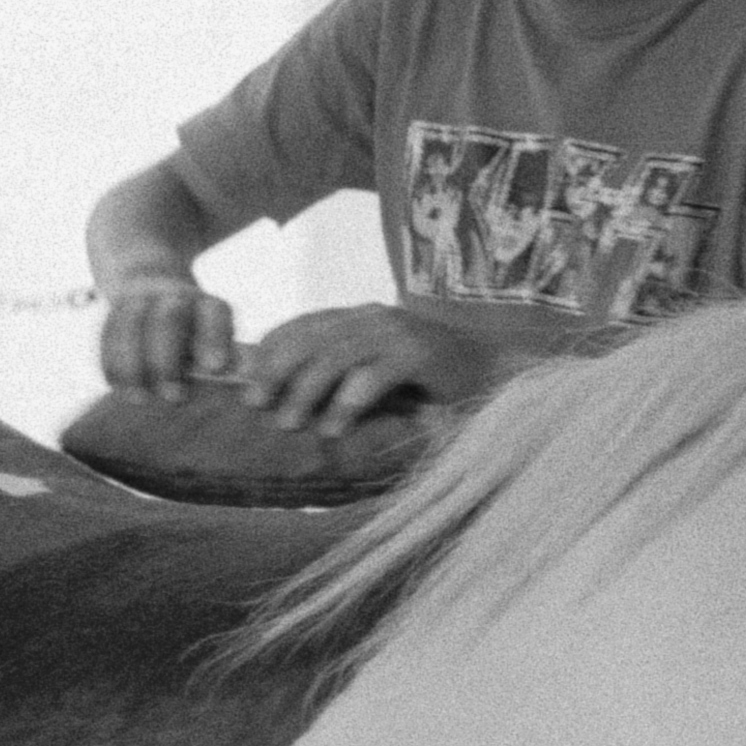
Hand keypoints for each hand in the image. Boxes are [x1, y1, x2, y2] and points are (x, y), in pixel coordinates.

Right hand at [99, 273, 233, 398]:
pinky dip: (111, 361)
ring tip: (138, 398)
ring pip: (131, 323)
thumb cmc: (196, 338)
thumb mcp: (216, 345)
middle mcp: (175, 296)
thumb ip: (223, 364)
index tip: (215, 368)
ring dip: (133, 364)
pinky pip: (108, 332)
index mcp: (209, 306)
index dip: (215, 339)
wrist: (153, 290)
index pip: (215, 315)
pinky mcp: (115, 309)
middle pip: (169, 318)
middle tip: (174, 397)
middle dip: (167, 360)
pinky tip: (116, 386)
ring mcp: (142, 299)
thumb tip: (238, 389)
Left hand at [235, 302, 485, 432]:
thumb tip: (292, 401)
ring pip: (335, 356)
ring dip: (306, 391)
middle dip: (277, 371)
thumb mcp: (381, 371)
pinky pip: (372, 375)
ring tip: (290, 423)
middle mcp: (374, 318)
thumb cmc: (434, 378)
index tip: (248, 383)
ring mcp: (398, 332)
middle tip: (256, 405)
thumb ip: (345, 376)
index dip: (270, 350)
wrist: (497, 368)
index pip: (302, 325)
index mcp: (360, 318)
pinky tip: (335, 427)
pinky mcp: (420, 353)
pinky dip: (348, 402)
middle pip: (311, 339)